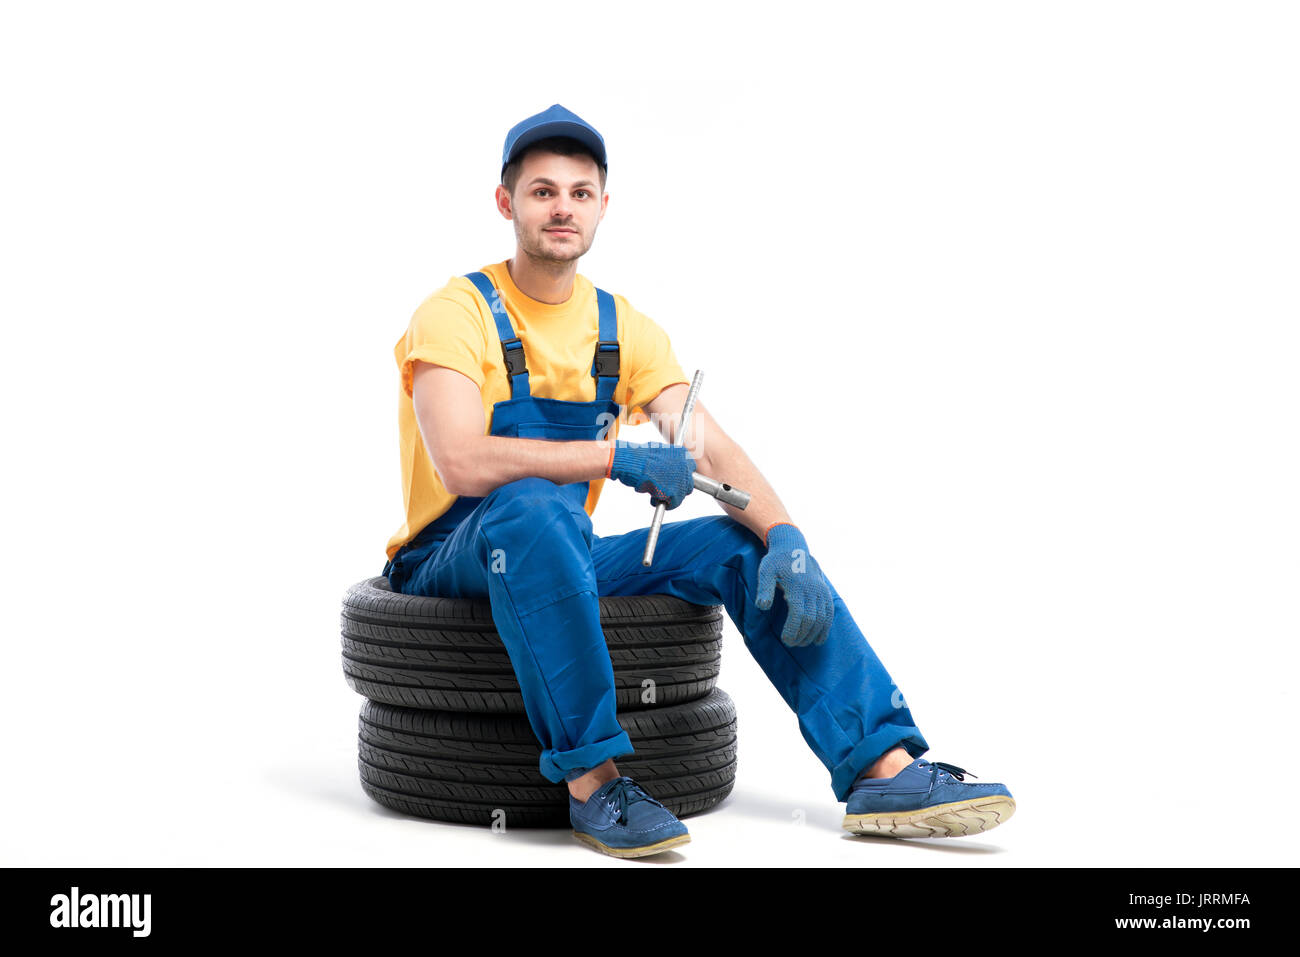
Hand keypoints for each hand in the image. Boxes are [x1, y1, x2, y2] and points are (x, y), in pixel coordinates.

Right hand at [607, 441, 696, 508]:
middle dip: (678, 487)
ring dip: (670, 496)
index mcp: (682, 454)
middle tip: (666, 489)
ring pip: (681, 494)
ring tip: (657, 494)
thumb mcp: (658, 453)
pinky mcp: (676, 493)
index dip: (681, 476)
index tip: (675, 479)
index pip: (690, 468)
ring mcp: (682, 481)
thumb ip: (668, 461)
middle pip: (688, 483)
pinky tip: (654, 499)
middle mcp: (685, 467)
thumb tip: (667, 469)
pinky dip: (665, 504)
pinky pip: (674, 503)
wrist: (635, 463)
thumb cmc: (641, 457)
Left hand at [755, 523, 834, 645]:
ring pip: (822, 620)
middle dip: (802, 635)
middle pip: (812, 620)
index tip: (785, 640)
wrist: (794, 548)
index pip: (799, 615)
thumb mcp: (765, 571)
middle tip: (791, 644)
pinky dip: (825, 629)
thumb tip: (762, 606)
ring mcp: (822, 592)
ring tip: (801, 643)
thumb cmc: (776, 562)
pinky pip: (829, 614)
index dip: (793, 630)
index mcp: (798, 587)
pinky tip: (818, 640)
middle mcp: (813, 590)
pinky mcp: (826, 594)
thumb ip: (764, 588)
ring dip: (813, 635)